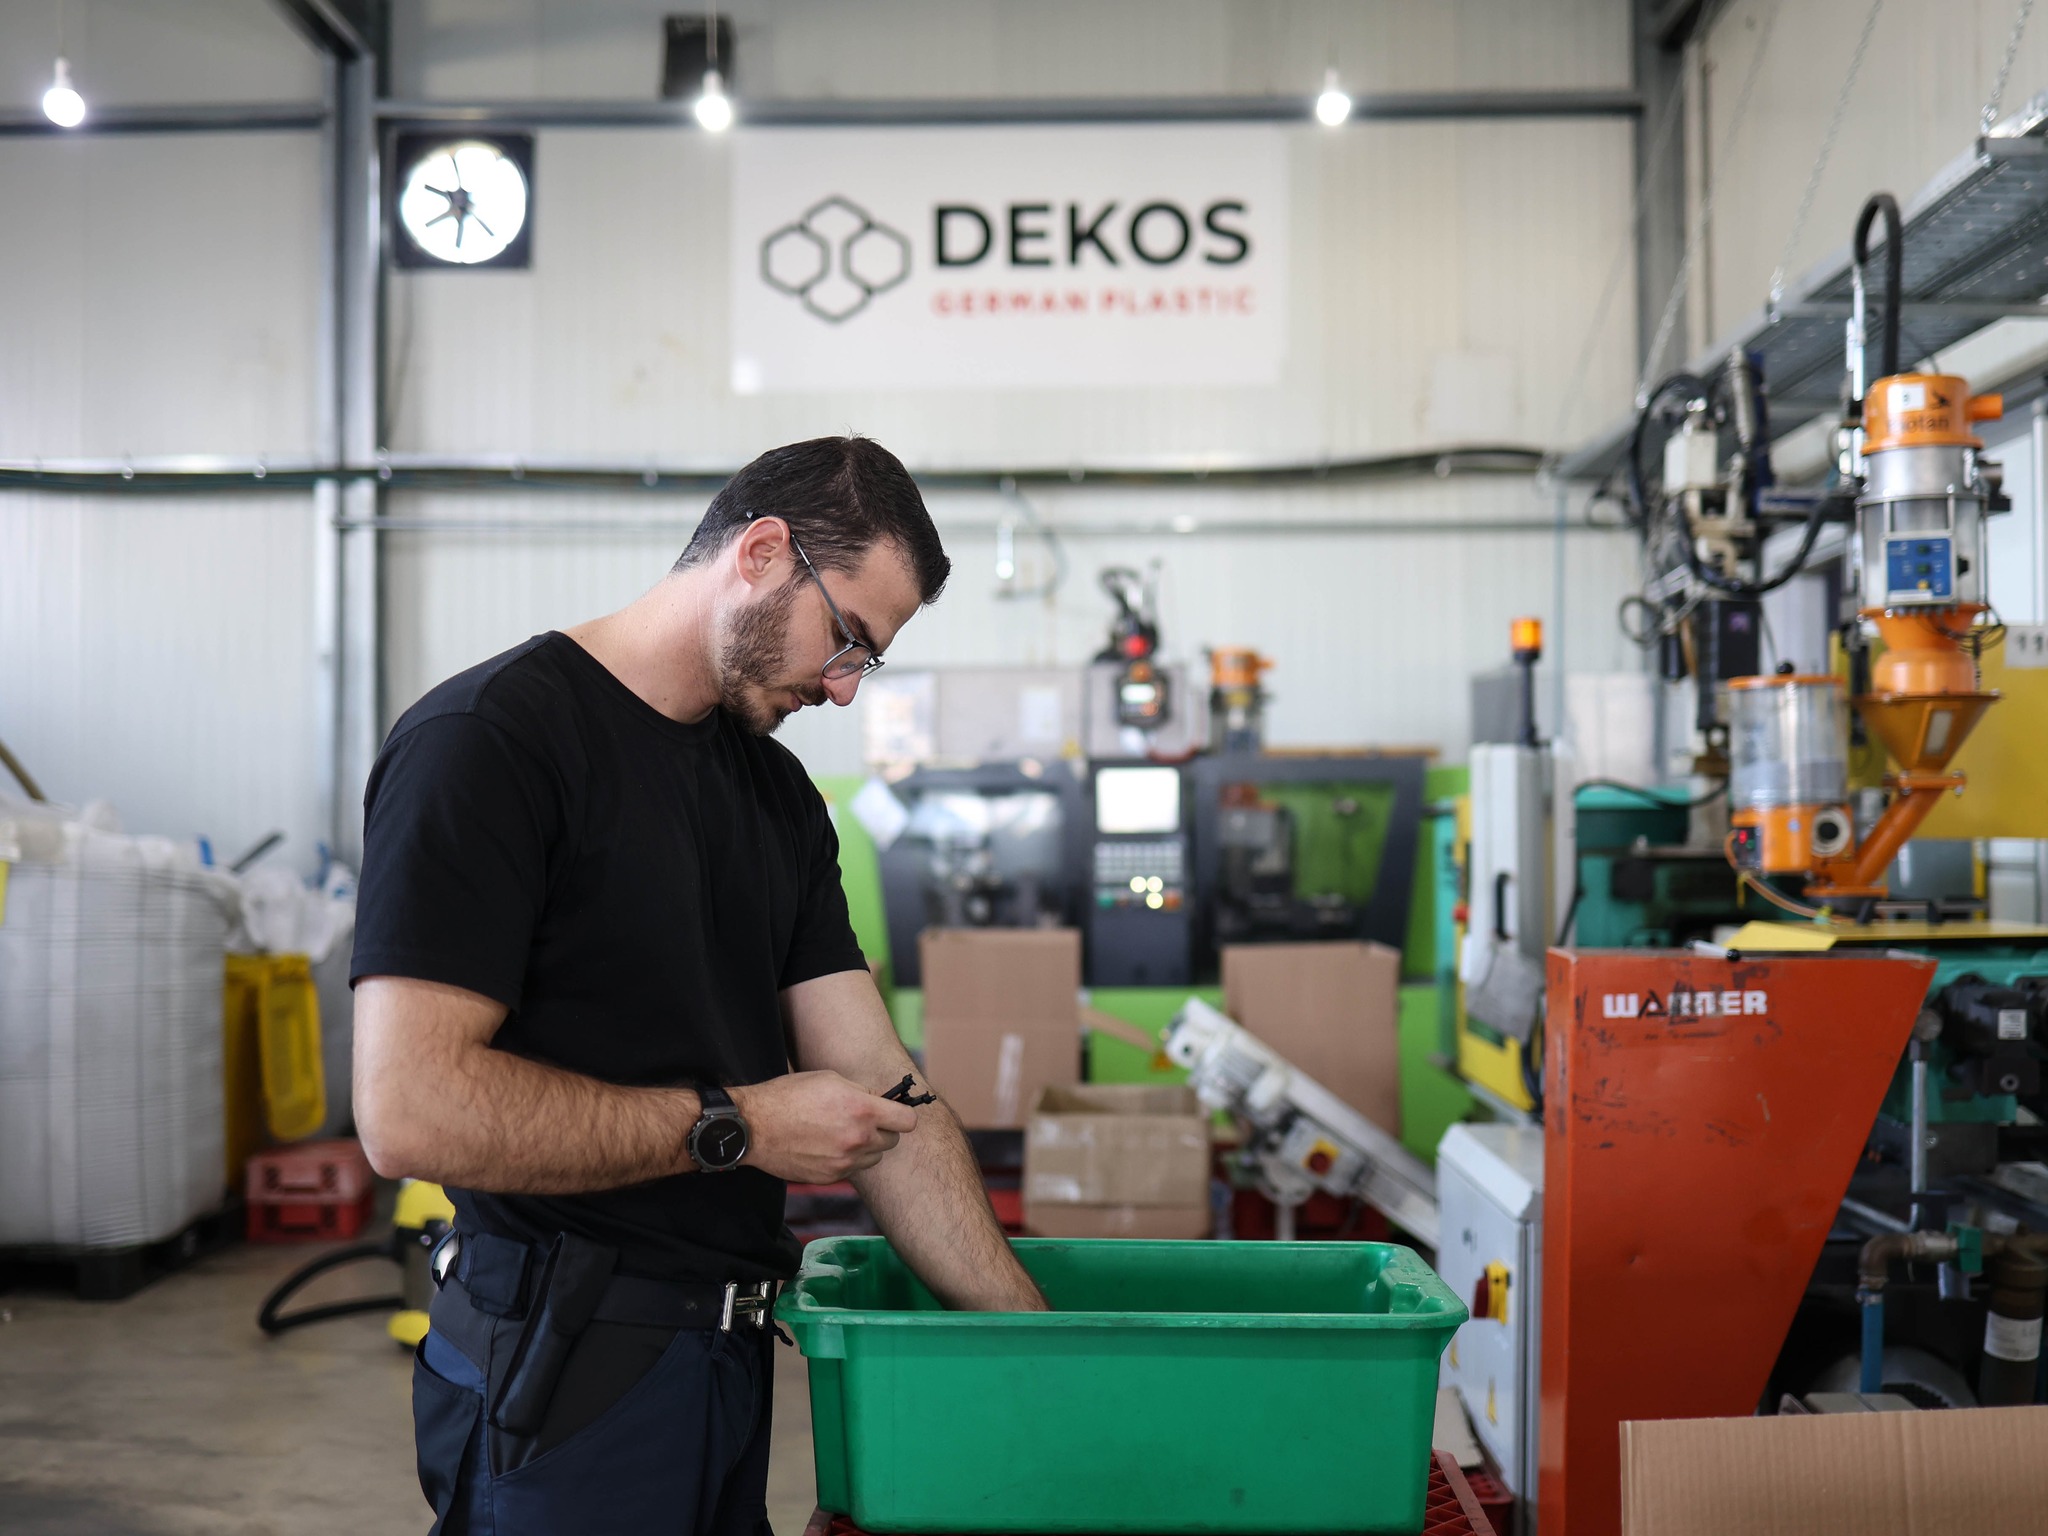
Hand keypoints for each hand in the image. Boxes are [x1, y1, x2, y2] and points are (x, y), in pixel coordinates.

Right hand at [730, 1072, 918, 1183]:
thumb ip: (860, 1093)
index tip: (894, 1111)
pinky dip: (846, 1160)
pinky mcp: (829, 1177)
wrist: (753, 1127)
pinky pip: (851, 1169)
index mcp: (862, 1110)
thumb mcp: (829, 1080)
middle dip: (882, 1130)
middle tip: (862, 1120)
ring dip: (865, 1147)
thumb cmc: (788, 1096)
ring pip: (873, 1158)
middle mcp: (858, 1139)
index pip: (907, 1121)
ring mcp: (844, 1162)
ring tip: (841, 1133)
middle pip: (892, 1141)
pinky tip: (826, 1146)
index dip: (902, 1114)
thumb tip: (878, 1101)